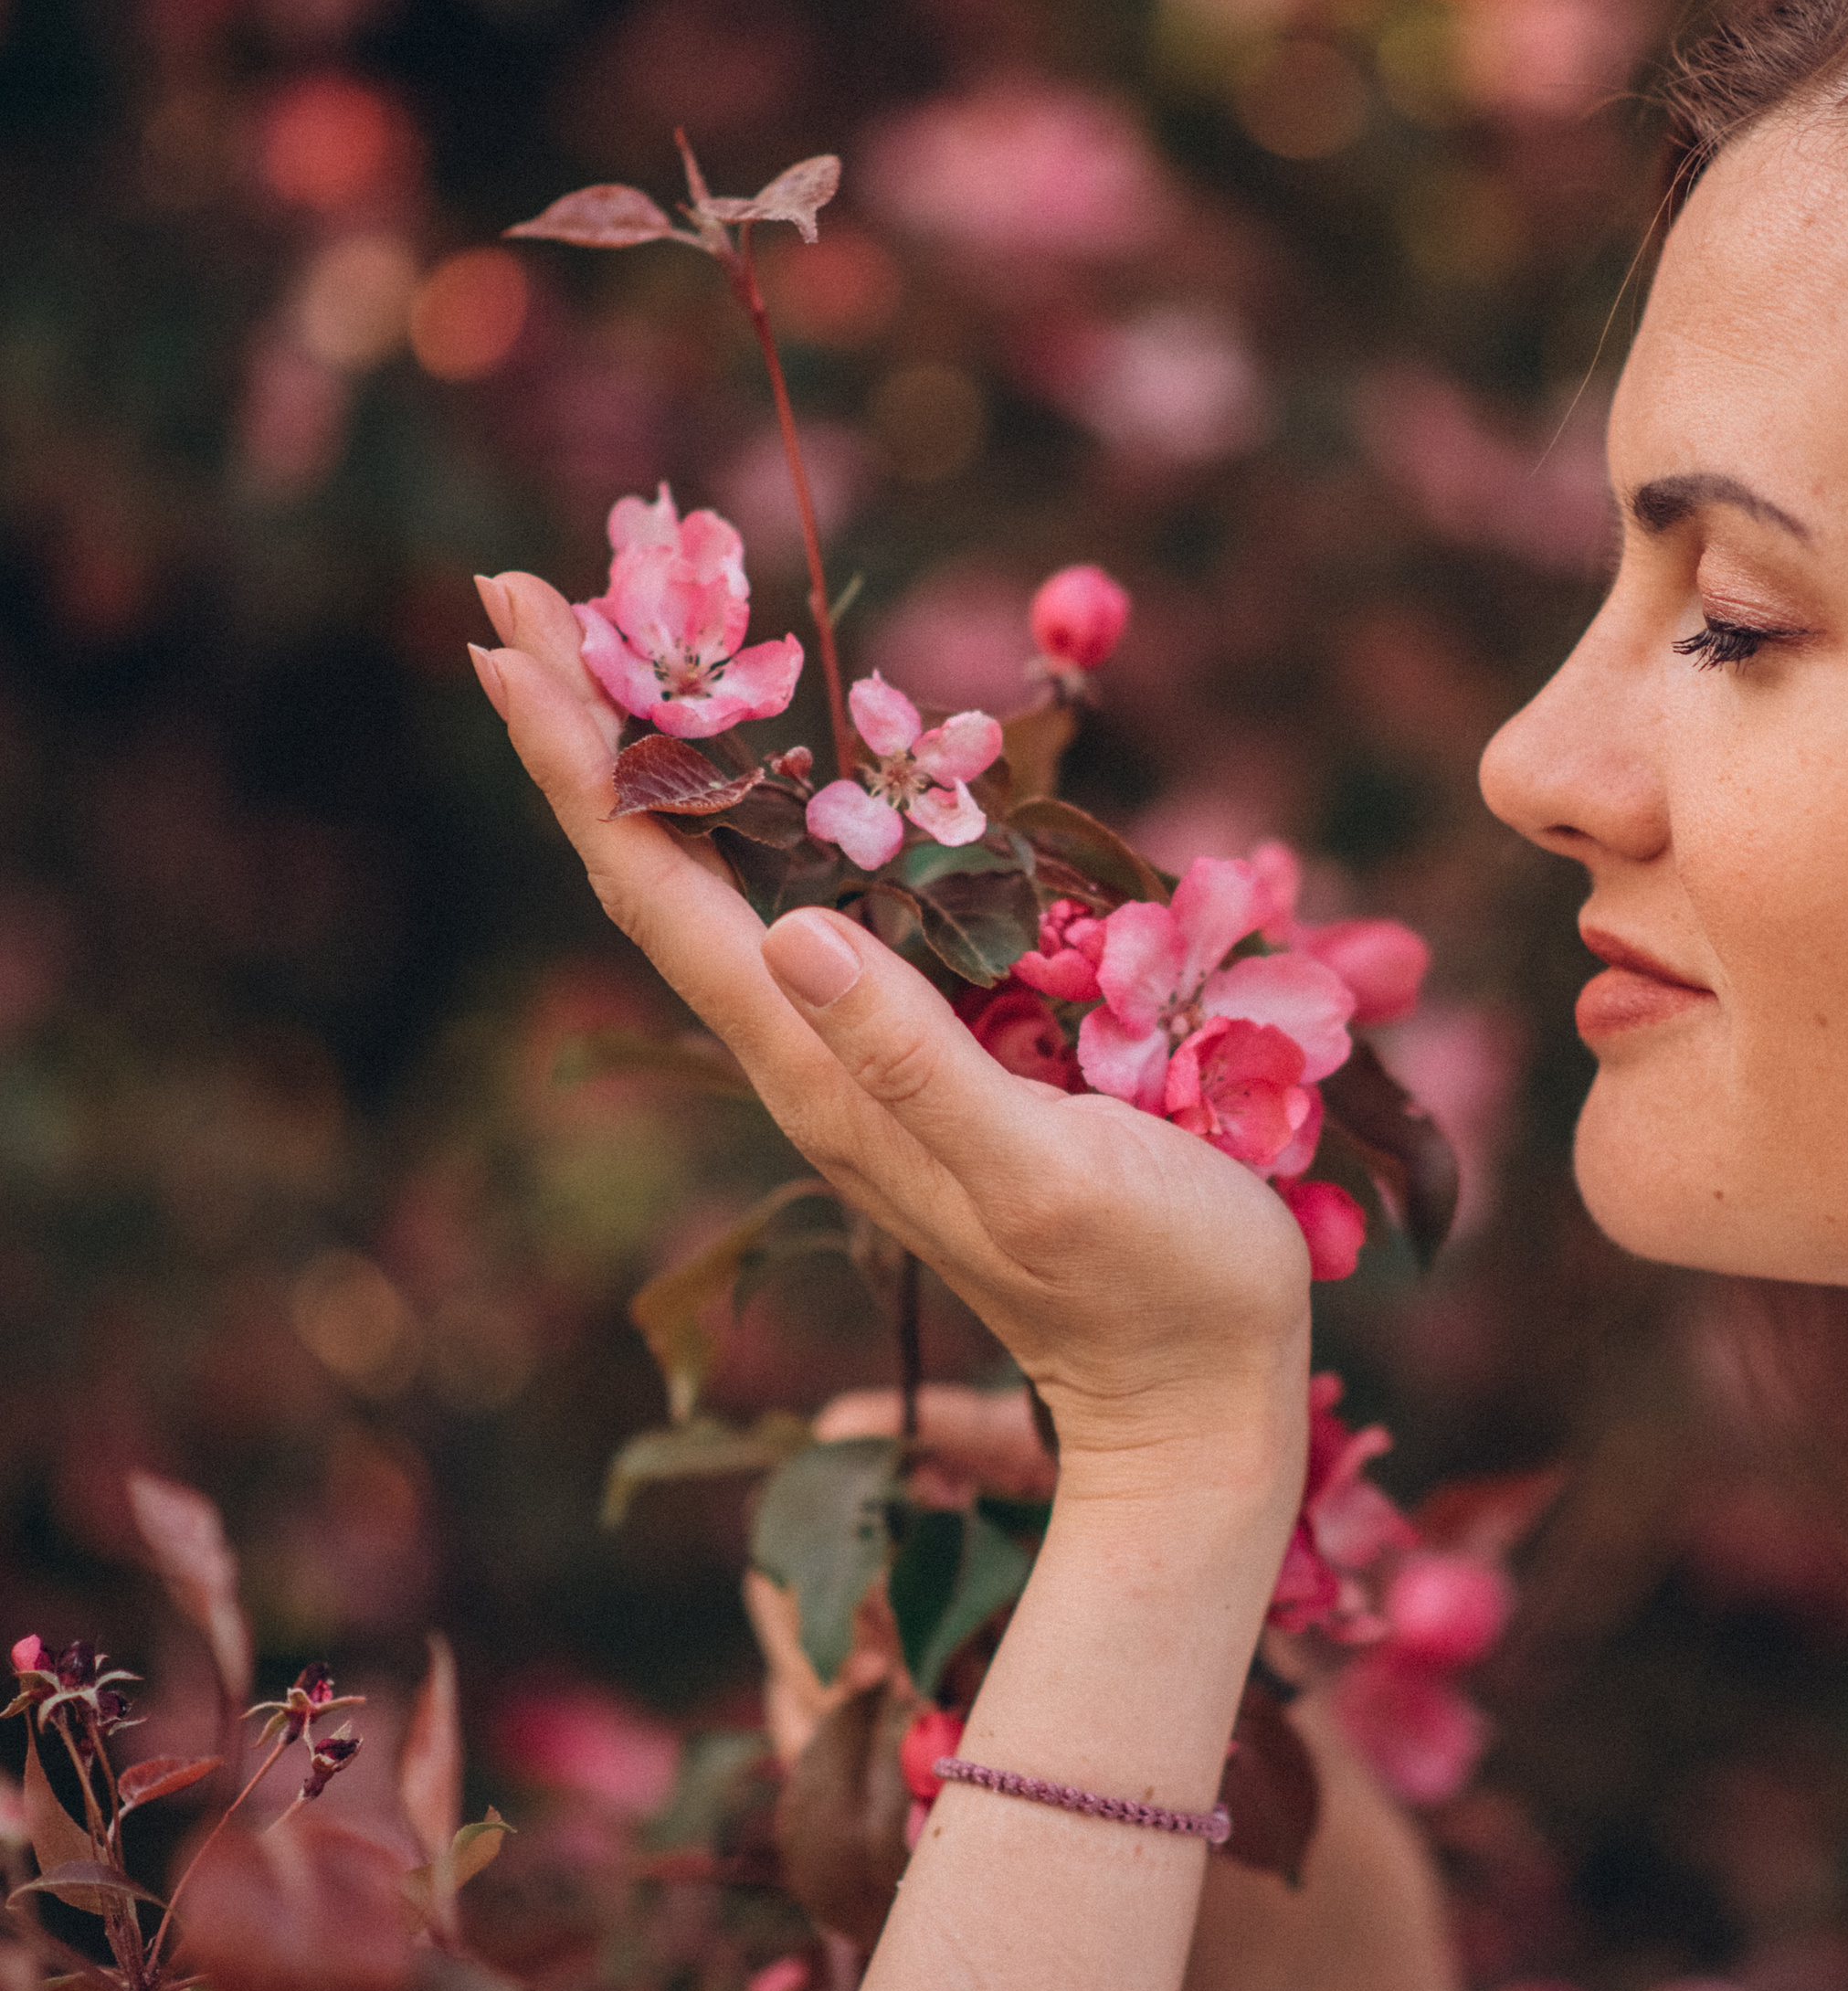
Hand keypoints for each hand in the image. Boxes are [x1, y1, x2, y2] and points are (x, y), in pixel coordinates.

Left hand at [474, 574, 1313, 1484]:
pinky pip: (803, 910)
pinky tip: (766, 778)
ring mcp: (862, 1058)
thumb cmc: (1154, 1283)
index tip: (511, 635)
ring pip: (720, 888)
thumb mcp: (1044, 1175)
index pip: (661, 892)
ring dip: (657, 767)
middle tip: (520, 594)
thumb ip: (916, 1066)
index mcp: (822, 1069)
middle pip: (661, 873)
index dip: (581, 761)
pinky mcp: (923, 1058)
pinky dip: (759, 820)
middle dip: (590, 731)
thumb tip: (788, 933)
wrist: (1193, 1396)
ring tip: (608, 652)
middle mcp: (813, 1054)